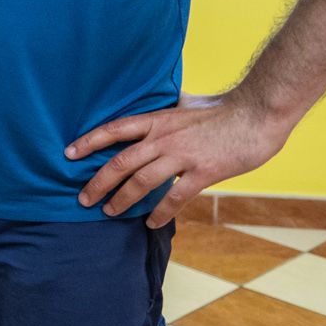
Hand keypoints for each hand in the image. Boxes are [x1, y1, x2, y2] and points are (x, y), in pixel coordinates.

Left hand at [67, 92, 292, 227]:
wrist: (257, 114)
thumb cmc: (224, 108)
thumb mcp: (187, 102)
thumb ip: (168, 107)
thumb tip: (159, 103)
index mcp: (158, 119)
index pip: (114, 129)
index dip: (88, 141)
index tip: (68, 153)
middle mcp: (163, 137)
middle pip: (120, 162)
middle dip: (97, 182)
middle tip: (83, 198)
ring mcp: (182, 155)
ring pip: (141, 182)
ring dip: (122, 200)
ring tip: (109, 212)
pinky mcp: (203, 172)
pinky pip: (175, 197)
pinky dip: (160, 212)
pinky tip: (150, 223)